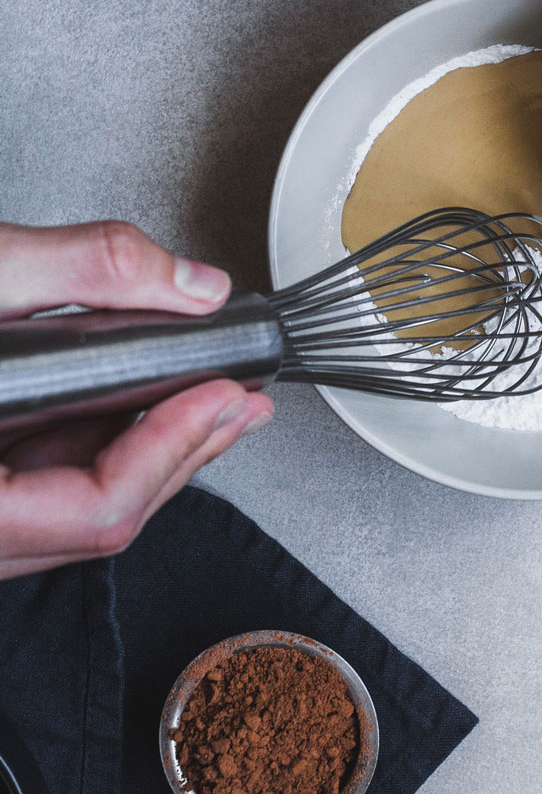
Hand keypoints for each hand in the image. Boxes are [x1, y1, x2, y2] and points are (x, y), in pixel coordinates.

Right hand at [0, 222, 273, 578]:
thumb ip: (83, 271)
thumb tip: (192, 285)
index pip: (94, 510)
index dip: (172, 450)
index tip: (222, 395)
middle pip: (97, 522)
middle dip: (183, 454)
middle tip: (246, 403)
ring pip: (74, 512)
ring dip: (149, 454)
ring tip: (216, 401)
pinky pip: (44, 488)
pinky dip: (99, 447)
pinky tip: (141, 406)